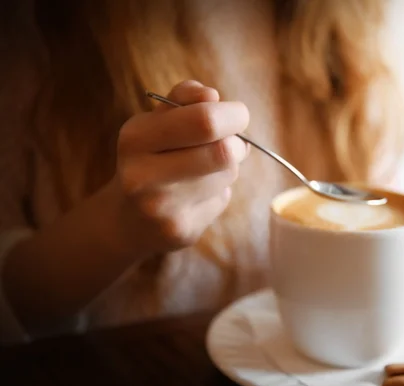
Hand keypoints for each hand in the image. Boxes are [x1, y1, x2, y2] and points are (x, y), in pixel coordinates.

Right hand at [109, 80, 249, 255]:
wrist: (127, 220)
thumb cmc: (151, 158)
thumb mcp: (156, 121)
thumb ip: (184, 98)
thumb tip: (212, 96)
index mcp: (136, 138)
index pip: (205, 120)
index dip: (233, 115)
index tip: (237, 115)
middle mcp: (142, 176)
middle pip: (224, 152)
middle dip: (237, 143)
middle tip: (232, 142)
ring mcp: (161, 209)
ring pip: (227, 175)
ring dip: (229, 167)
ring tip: (208, 168)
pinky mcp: (181, 231)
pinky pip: (222, 199)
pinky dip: (219, 191)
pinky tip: (197, 195)